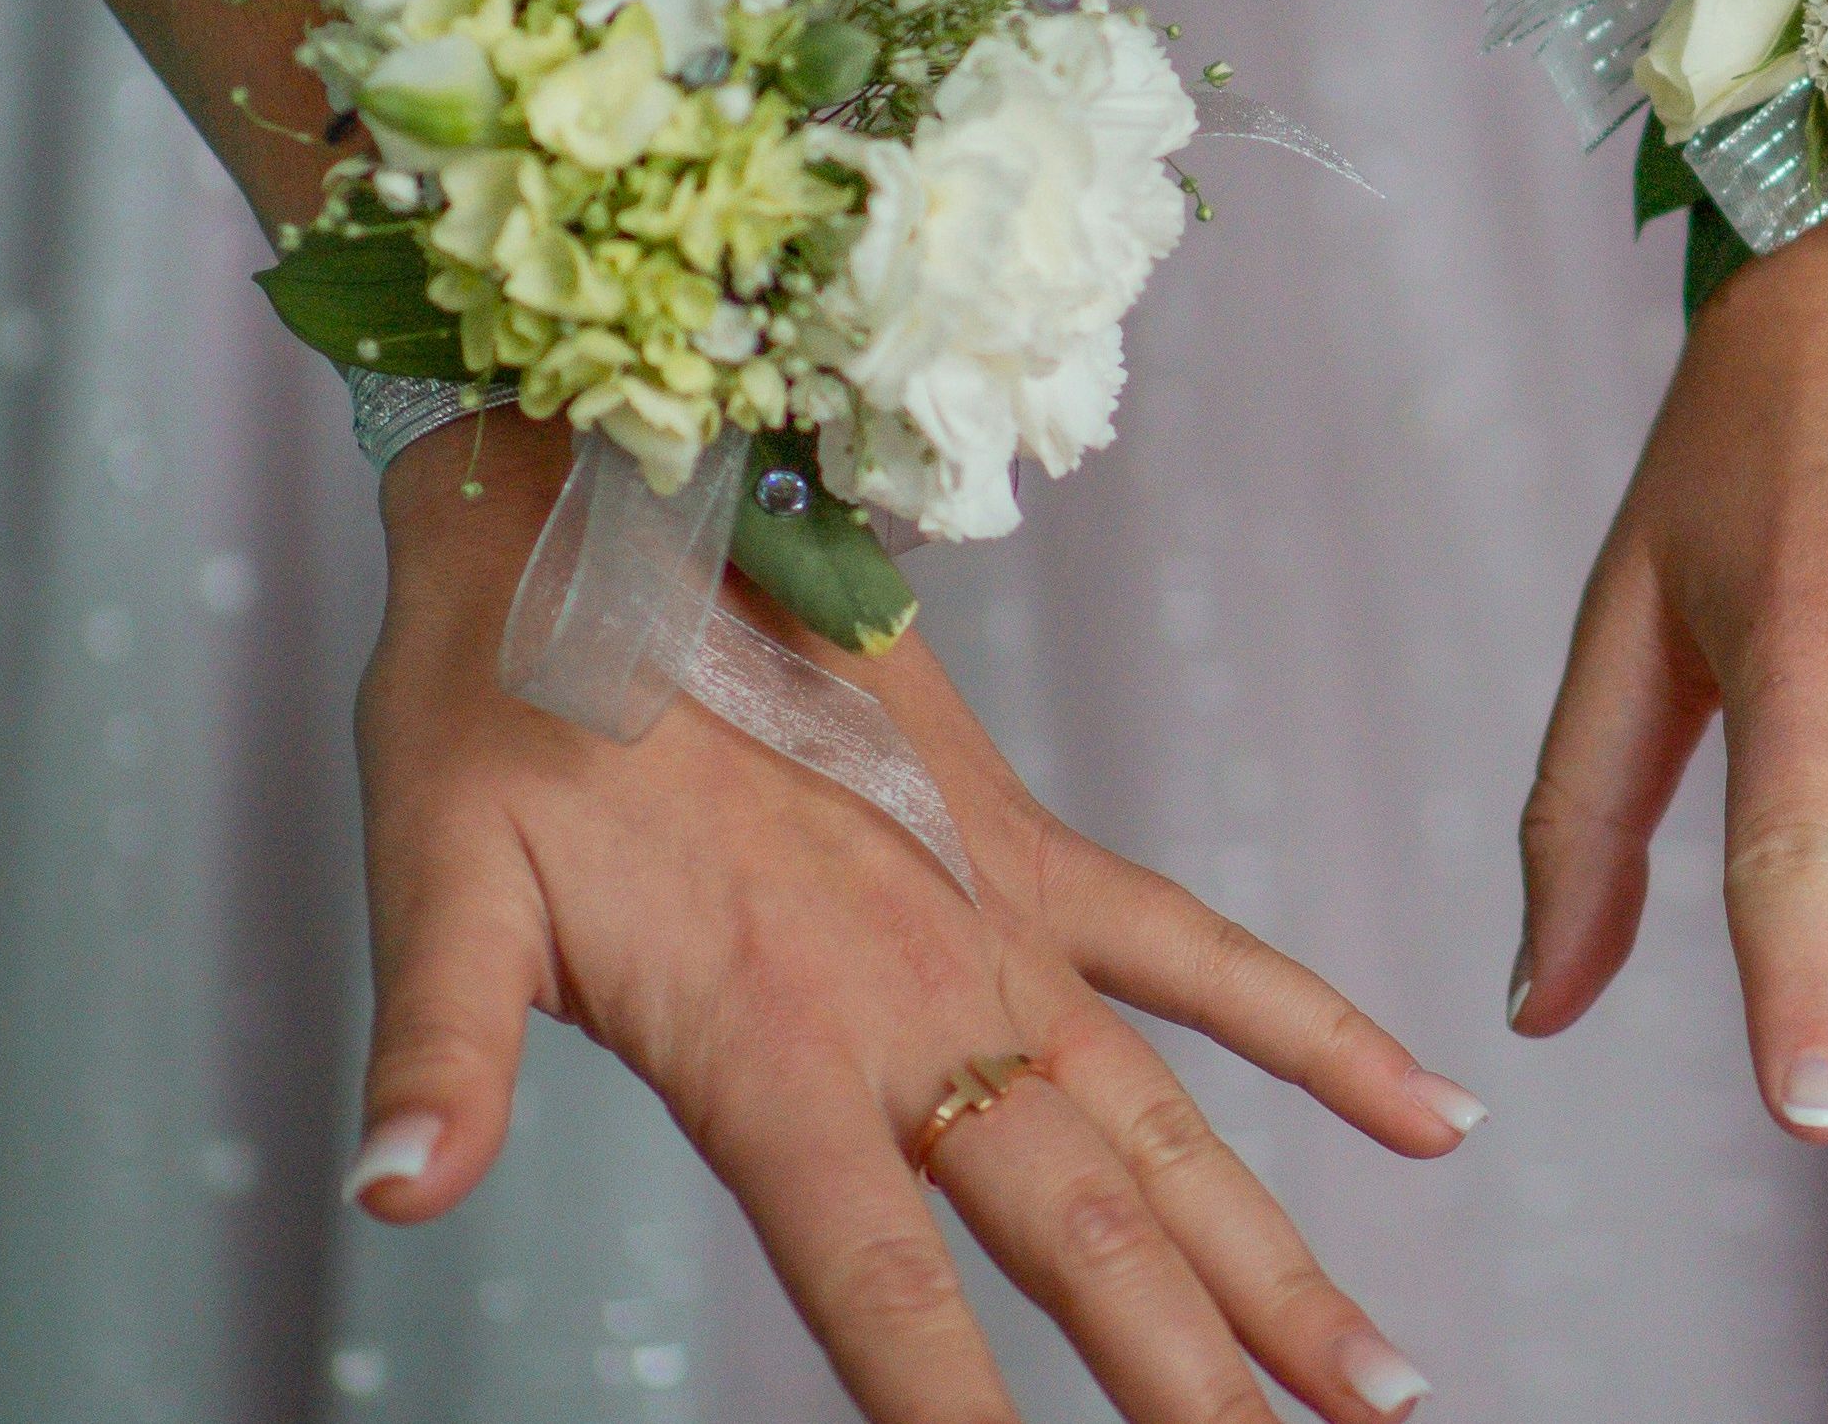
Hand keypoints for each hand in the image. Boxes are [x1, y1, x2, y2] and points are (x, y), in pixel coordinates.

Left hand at [344, 423, 1475, 1422]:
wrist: (600, 496)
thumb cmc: (497, 699)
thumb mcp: (436, 878)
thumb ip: (437, 1050)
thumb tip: (394, 1194)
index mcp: (772, 1041)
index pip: (884, 1283)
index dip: (962, 1415)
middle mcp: (918, 998)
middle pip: (1081, 1233)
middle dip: (1190, 1375)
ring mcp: (997, 924)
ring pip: (1169, 1132)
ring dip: (1278, 1262)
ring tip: (1380, 1385)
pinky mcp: (1030, 850)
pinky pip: (1205, 958)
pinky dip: (1322, 1038)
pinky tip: (1434, 1115)